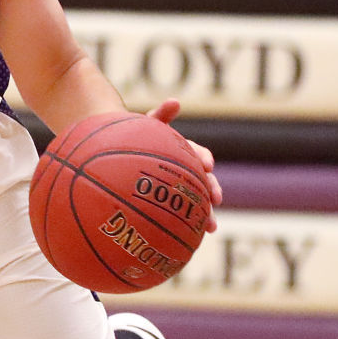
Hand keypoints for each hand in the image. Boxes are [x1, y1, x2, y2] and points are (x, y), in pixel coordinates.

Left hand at [146, 98, 221, 230]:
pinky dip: (189, 224)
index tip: (207, 165)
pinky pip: (182, 213)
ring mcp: (179, 186)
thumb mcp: (147, 125)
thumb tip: (175, 101)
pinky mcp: (171, 201)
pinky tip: (192, 237)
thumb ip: (161, 115)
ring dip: (206, 212)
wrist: (122, 152)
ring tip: (210, 226)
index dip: (204, 159)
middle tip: (216, 198)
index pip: (199, 154)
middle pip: (203, 180)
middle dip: (212, 189)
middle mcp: (185, 169)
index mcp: (182, 151)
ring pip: (196, 200)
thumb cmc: (135, 136)